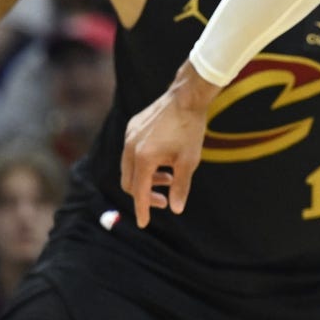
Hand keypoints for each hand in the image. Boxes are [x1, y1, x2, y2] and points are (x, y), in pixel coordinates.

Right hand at [120, 61, 219, 226]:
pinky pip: (131, 151)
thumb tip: (176, 209)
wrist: (187, 97)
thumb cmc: (190, 129)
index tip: (144, 223)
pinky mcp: (132, 126)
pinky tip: (162, 161)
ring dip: (145, 178)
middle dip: (144, 194)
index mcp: (143, 158)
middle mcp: (130, 147)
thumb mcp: (189, 161)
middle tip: (164, 200)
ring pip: (129, 167)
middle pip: (130, 182)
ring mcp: (129, 135)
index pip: (138, 192)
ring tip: (168, 179)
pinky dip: (143, 162)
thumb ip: (180, 186)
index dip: (142, 209)